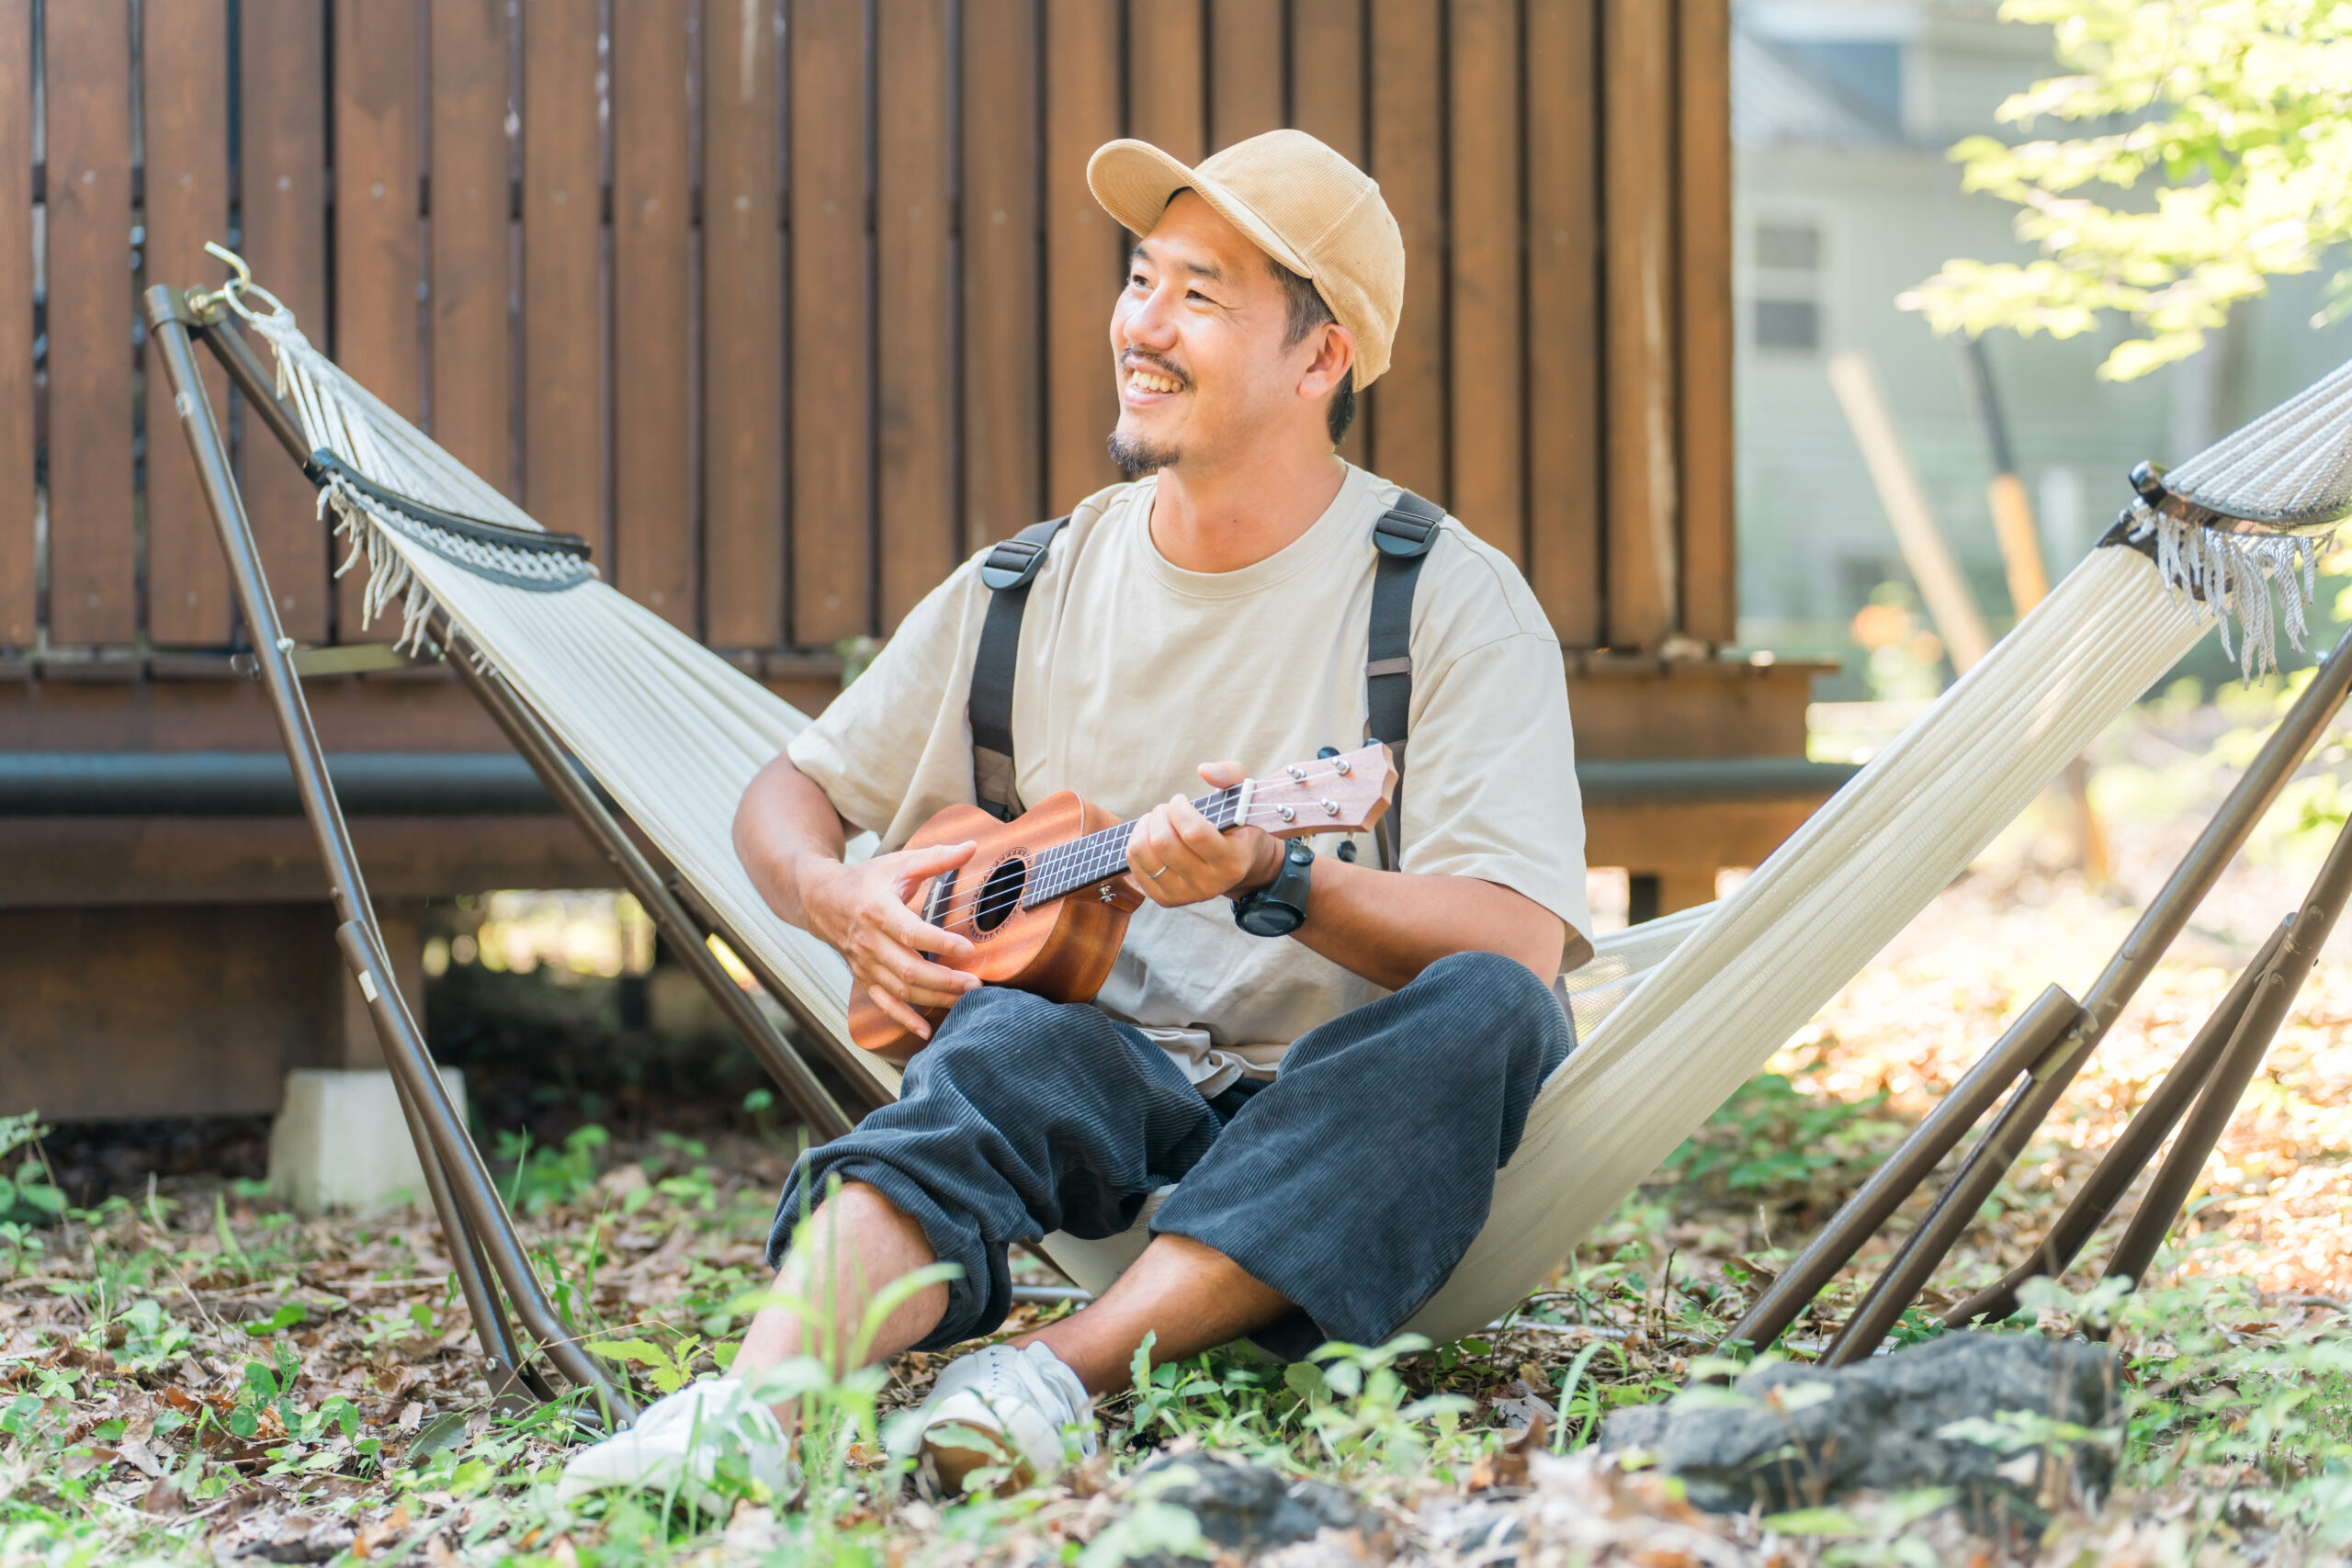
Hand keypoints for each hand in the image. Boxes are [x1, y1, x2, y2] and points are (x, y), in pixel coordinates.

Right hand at [800, 841, 980, 1040]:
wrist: (822, 899)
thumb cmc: (867, 880)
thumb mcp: (899, 863)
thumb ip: (937, 858)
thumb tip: (971, 846)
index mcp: (878, 910)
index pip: (911, 932)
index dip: (940, 944)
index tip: (969, 949)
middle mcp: (869, 941)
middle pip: (908, 969)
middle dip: (944, 980)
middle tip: (975, 983)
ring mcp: (864, 963)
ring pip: (900, 989)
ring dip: (933, 998)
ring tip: (965, 998)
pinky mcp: (863, 977)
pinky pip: (883, 1003)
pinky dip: (904, 1020)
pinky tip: (927, 1030)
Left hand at [1125, 762, 1283, 908]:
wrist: (1239, 865)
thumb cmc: (1237, 824)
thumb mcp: (1244, 796)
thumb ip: (1230, 774)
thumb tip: (1203, 770)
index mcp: (1233, 862)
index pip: (1194, 833)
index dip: (1179, 809)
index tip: (1180, 800)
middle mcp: (1210, 884)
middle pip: (1163, 843)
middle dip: (1159, 814)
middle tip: (1167, 808)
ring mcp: (1186, 895)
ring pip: (1144, 853)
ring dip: (1145, 826)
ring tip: (1158, 820)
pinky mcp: (1165, 900)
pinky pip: (1133, 865)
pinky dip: (1137, 842)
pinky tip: (1151, 837)